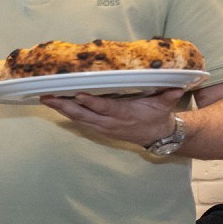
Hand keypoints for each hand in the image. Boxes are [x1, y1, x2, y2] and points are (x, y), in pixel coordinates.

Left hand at [40, 88, 184, 145]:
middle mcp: (110, 122)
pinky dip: (67, 113)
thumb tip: (176, 87)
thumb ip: (168, 95)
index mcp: (125, 114)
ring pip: (78, 118)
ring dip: (61, 109)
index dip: (92, 103)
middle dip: (65, 105)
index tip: (79, 95)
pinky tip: (55, 105)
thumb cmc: (158, 115)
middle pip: (84, 114)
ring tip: (46, 98)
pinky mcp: (99, 128)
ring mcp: (103, 127)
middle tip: (48, 96)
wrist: (157, 136)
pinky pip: (80, 120)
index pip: (106, 108)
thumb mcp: (165, 105)